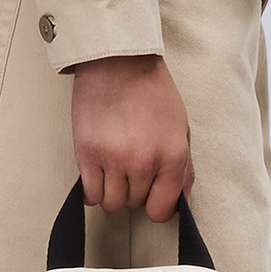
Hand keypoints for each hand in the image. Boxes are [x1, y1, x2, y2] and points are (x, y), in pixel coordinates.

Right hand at [70, 54, 193, 220]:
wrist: (118, 62)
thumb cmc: (152, 91)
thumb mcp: (180, 127)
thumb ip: (183, 168)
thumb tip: (181, 202)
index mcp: (172, 156)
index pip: (162, 209)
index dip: (157, 205)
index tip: (151, 195)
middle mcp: (144, 162)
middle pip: (135, 204)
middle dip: (135, 191)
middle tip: (132, 167)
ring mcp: (113, 159)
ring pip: (112, 203)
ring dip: (113, 191)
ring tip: (114, 170)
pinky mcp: (87, 154)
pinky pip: (91, 193)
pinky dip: (94, 190)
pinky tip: (98, 173)